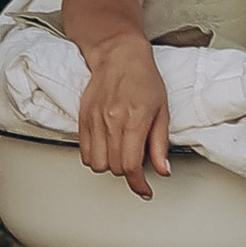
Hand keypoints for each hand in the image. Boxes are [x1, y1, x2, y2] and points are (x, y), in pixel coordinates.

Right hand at [79, 33, 171, 196]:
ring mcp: (94, 121)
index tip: (144, 190)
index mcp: (135, 119)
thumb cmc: (144, 79)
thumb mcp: (162, 111)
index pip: (132, 165)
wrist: (119, 56)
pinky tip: (108, 148)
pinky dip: (96, 157)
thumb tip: (163, 170)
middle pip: (114, 167)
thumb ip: (160, 144)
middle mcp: (112, 121)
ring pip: (97, 164)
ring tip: (122, 153)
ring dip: (110, 166)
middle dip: (128, 172)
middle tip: (138, 162)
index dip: (139, 184)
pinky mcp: (83, 119)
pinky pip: (84, 152)